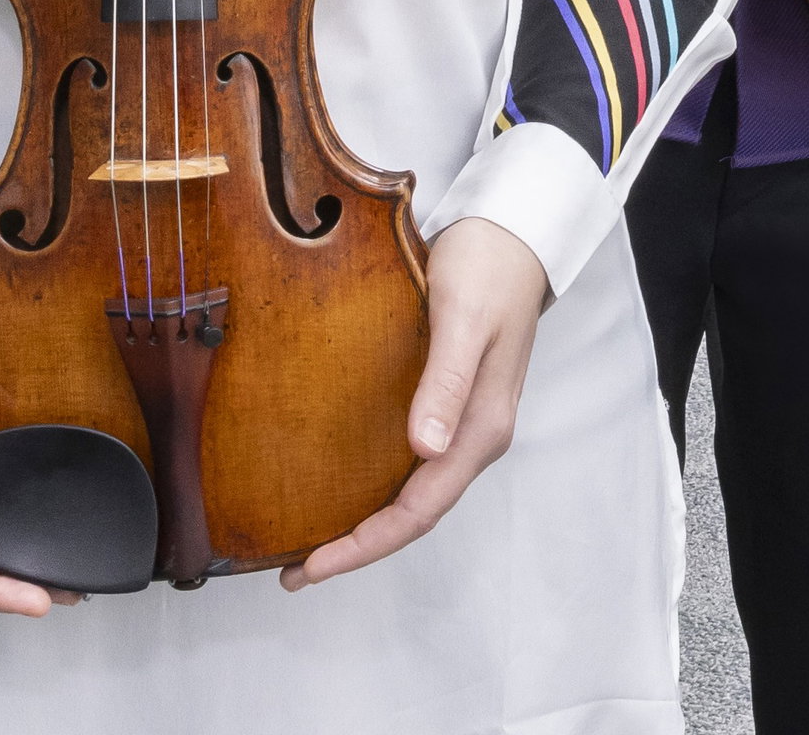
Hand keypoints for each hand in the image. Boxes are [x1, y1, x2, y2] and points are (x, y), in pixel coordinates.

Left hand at [284, 216, 549, 590]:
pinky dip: (374, 490)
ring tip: (308, 544)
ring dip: (365, 525)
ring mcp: (464, 423)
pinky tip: (341, 488)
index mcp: (482, 428)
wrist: (514, 235)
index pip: (420, 511)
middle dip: (357, 548)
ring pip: (413, 495)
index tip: (312, 565)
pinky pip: (411, 468)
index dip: (365, 546)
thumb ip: (446, 382)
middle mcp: (475, 436)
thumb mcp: (464, 319)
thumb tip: (426, 448)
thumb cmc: (489, 269)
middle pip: (415, 515)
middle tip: (294, 571)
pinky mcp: (450, 405)